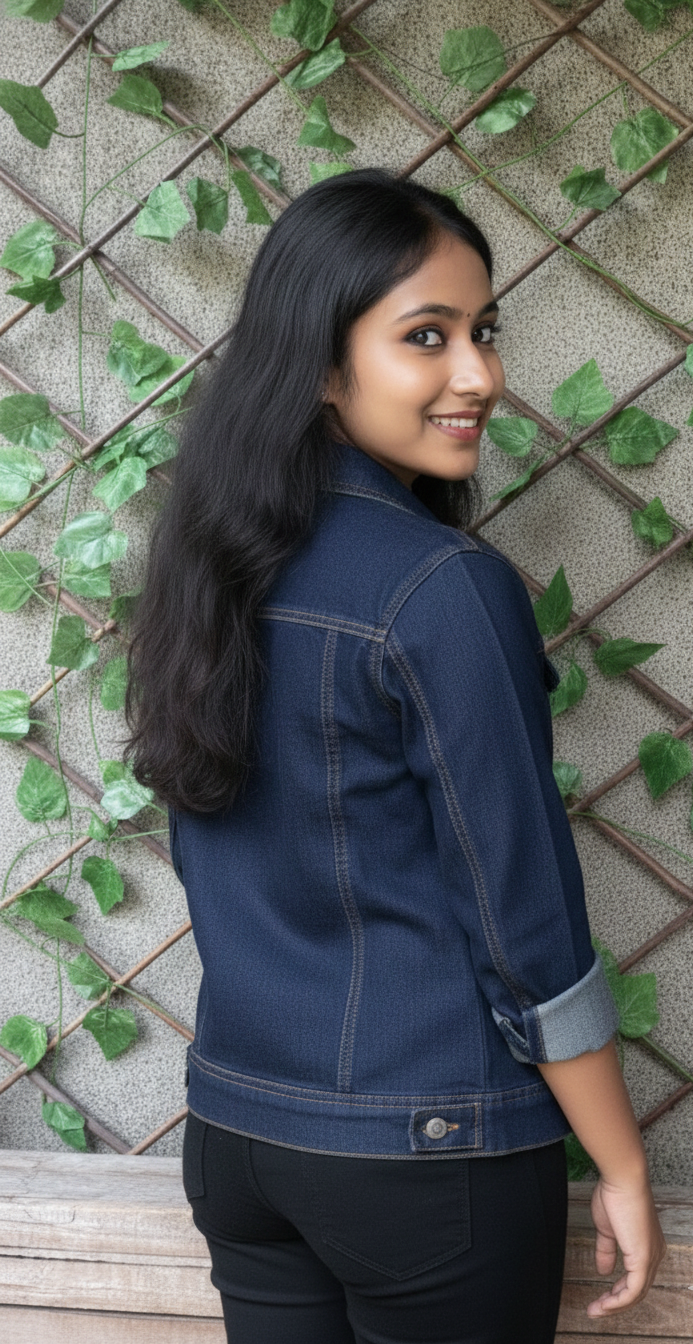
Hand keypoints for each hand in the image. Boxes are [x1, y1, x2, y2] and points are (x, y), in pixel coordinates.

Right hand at [586, 1173, 666, 1316]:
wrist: (622, 1179)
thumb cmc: (615, 1195)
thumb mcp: (607, 1229)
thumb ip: (607, 1250)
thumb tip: (603, 1270)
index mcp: (648, 1246)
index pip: (637, 1278)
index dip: (619, 1292)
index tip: (601, 1299)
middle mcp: (654, 1254)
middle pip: (638, 1290)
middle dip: (615, 1303)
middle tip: (596, 1309)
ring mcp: (650, 1258)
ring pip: (636, 1294)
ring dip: (614, 1306)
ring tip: (595, 1310)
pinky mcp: (643, 1259)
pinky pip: (632, 1291)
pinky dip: (617, 1302)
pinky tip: (604, 1304)